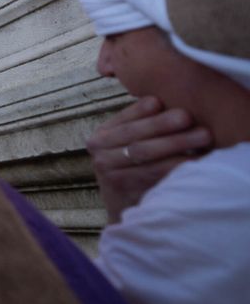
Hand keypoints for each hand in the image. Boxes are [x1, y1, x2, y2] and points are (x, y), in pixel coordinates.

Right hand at [89, 96, 211, 223]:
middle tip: (189, 116)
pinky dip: (177, 166)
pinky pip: (155, 176)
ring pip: (145, 155)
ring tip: (202, 136)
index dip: (142, 111)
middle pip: (136, 137)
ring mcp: (112, 176)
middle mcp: (101, 156)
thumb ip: (138, 123)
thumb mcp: (125, 142)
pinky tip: (196, 159)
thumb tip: (162, 100)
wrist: (122, 204)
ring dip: (176, 144)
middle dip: (164, 126)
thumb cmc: (130, 166)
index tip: (163, 102)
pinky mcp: (126, 193)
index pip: (124, 121)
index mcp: (101, 138)